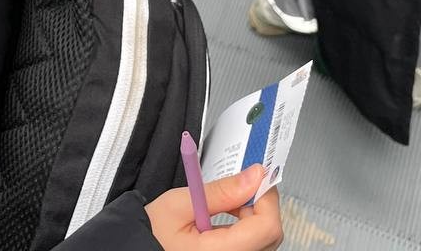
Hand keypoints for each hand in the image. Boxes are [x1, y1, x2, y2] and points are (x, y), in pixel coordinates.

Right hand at [145, 165, 282, 250]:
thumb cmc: (150, 235)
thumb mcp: (179, 204)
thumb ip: (220, 191)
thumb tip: (253, 176)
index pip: (267, 227)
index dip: (266, 197)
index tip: (257, 177)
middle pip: (270, 236)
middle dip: (261, 206)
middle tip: (240, 188)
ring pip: (264, 242)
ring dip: (254, 218)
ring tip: (227, 205)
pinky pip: (252, 248)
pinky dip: (246, 230)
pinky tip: (226, 220)